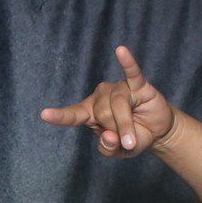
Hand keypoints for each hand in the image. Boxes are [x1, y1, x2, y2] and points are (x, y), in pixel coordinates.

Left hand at [40, 46, 174, 157]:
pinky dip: (127, 63)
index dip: (60, 116)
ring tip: (132, 140)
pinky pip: (132, 73)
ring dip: (126, 126)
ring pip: (118, 106)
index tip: (44, 114)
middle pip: (103, 115)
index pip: (73, 115)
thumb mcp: (118, 151)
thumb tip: (108, 135)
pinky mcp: (137, 84)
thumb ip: (108, 148)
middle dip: (116, 132)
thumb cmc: (132, 138)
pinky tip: (121, 51)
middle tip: (126, 140)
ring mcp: (118, 89)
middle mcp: (100, 98)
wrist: (156, 132)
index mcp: (90, 113)